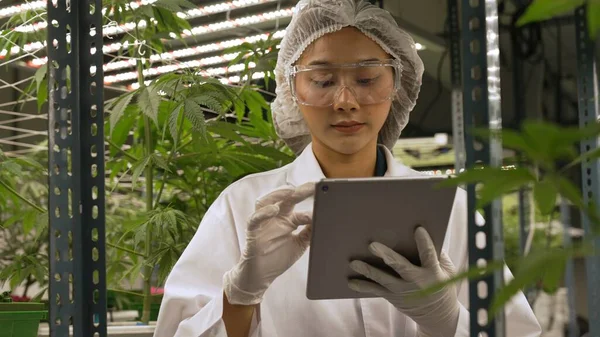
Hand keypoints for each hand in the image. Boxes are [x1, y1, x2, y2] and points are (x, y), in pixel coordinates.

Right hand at [223, 183, 314, 304]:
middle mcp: (275, 218)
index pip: (298, 205)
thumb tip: (322, 220)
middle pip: (285, 198)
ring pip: (266, 202)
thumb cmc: (277, 259)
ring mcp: (263, 223)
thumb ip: (309, 232)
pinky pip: (255, 219)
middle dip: (298, 191)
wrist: (261, 276)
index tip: (323, 196)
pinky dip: (263, 213)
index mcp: (287, 220)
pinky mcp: (253, 232)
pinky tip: (274, 209)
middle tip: (311, 186)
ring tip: (291, 191)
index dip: (309, 201)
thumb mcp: (300, 244)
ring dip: (278, 194)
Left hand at [348, 227, 459, 336]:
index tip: (418, 229)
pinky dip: (363, 286)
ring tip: (354, 262)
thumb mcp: (447, 272)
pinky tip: (350, 282)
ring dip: (368, 270)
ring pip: (384, 280)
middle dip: (387, 256)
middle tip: (372, 245)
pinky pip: (376, 291)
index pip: (429, 255)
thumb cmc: (442, 287)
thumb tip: (427, 235)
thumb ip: (439, 256)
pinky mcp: (393, 297)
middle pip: (401, 267)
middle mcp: (416, 282)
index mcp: (433, 273)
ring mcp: (403, 291)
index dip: (424, 242)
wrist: (437, 316)